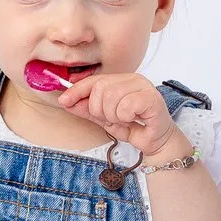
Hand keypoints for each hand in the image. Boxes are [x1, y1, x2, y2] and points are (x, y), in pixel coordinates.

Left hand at [56, 71, 185, 162]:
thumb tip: (66, 101)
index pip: (94, 80)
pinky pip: (125, 106)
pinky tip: (134, 120)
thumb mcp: (104, 118)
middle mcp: (133, 79)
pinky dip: (125, 117)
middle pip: (100, 88)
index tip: (64, 101)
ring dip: (113, 116)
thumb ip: (87, 109)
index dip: (77, 90)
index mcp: (121, 80)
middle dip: (99, 110)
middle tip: (111, 119)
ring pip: (111, 97)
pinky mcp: (152, 98)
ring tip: (124, 121)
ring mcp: (143, 86)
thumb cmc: (134, 127)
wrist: (156, 142)